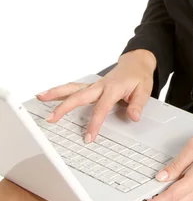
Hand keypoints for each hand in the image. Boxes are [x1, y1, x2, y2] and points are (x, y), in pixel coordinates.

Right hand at [35, 50, 155, 141]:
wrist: (136, 62)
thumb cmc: (139, 76)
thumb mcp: (144, 90)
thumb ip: (137, 104)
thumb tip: (133, 116)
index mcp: (113, 88)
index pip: (101, 108)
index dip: (94, 123)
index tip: (88, 137)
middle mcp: (100, 85)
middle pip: (78, 96)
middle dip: (63, 107)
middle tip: (51, 119)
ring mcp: (94, 85)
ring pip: (72, 88)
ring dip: (56, 93)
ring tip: (40, 97)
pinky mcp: (91, 86)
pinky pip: (74, 88)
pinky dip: (60, 91)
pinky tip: (48, 94)